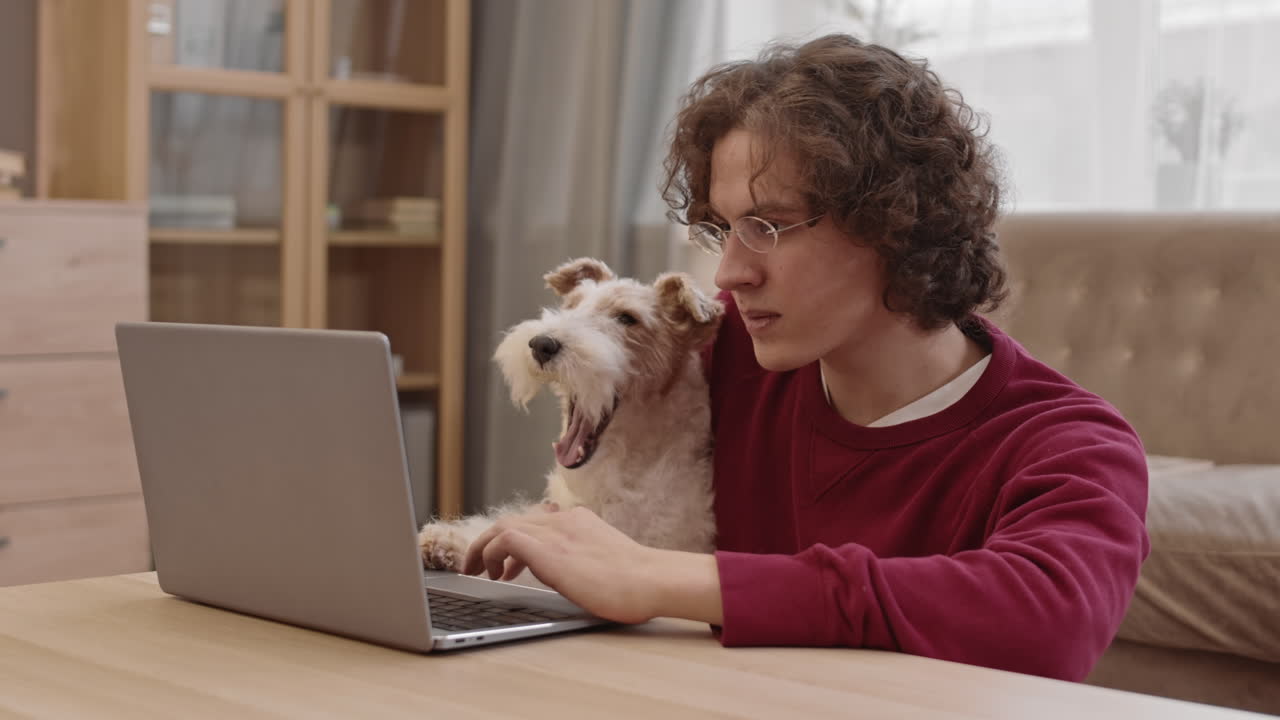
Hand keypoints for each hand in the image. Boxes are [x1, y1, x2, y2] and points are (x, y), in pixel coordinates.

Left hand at [462, 506, 663, 623]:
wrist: (651, 580)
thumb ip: (586, 559)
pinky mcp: (548, 550)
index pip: (534, 521)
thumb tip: (575, 573)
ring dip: (483, 548)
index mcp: (579, 523)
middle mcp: (564, 522)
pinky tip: (493, 574)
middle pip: (513, 520)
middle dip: (489, 542)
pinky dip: (491, 553)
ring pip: (503, 526)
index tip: (505, 563)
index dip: (512, 540)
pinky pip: (505, 539)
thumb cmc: (637, 582)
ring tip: (477, 571)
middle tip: (478, 566)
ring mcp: (556, 533)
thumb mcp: (606, 562)